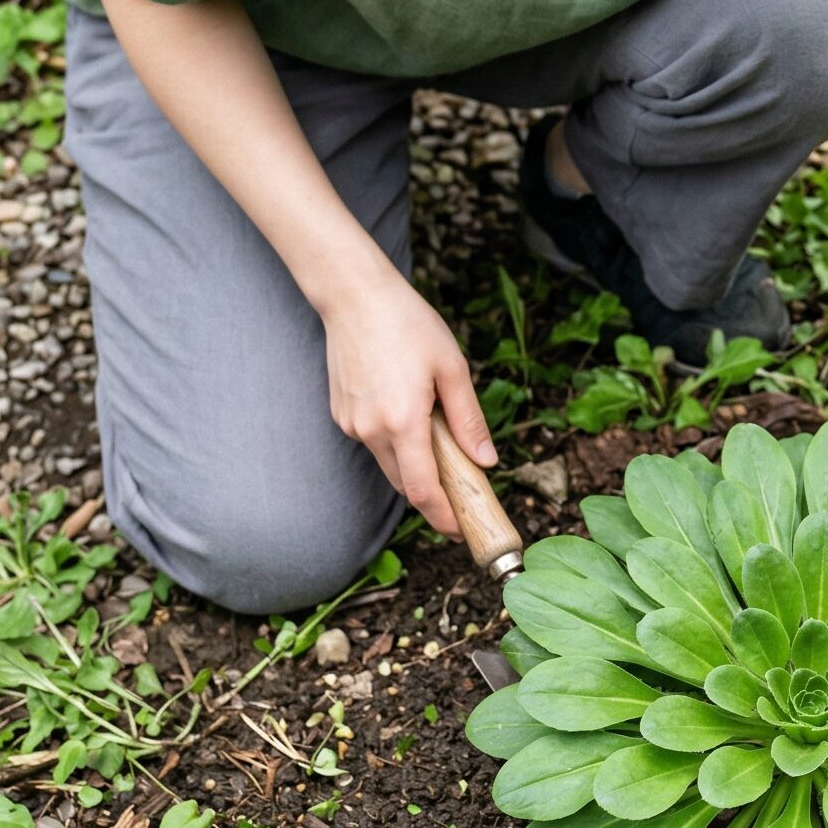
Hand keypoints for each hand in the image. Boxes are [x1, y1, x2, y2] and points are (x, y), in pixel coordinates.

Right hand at [317, 265, 497, 537]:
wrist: (354, 296)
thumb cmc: (408, 325)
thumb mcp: (452, 368)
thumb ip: (469, 420)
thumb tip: (486, 461)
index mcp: (403, 423)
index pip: (423, 491)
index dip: (443, 517)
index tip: (462, 532)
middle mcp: (371, 431)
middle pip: (405, 484)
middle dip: (434, 496)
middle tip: (464, 496)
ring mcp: (352, 424)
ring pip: (389, 463)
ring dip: (415, 467)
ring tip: (442, 447)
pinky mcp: (341, 414)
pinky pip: (373, 442)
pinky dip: (395, 443)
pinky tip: (411, 417)